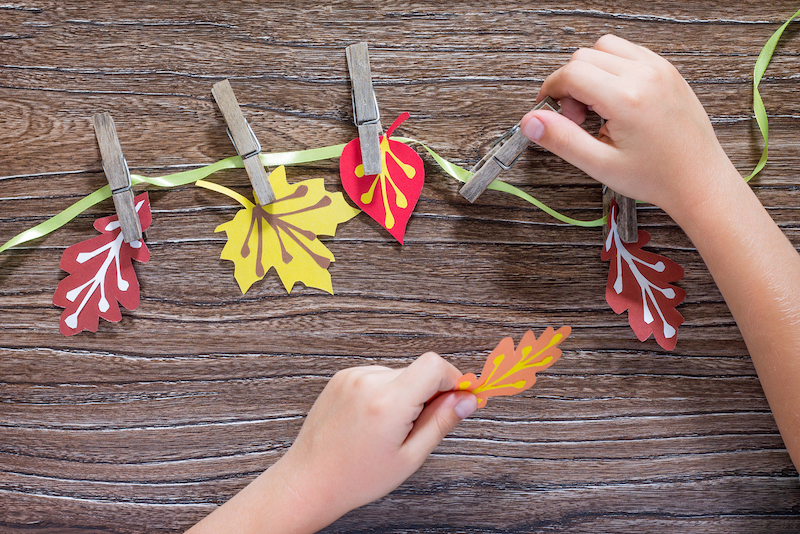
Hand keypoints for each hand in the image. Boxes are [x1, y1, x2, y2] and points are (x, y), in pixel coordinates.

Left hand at [187, 353, 477, 533]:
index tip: (459, 398)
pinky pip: (378, 376)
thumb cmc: (356, 477)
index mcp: (388, 402)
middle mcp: (369, 382)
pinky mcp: (342, 377)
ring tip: (390, 428)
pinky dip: (385, 392)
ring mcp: (352, 376)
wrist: (310, 480)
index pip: (435, 365)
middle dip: (430, 392)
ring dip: (406, 393)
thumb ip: (441, 422)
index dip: (454, 379)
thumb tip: (468, 399)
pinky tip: (373, 420)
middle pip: (419, 369)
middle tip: (420, 426)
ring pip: (399, 373)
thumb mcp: (409, 457)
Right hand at [520, 34, 738, 215]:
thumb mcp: (600, 165)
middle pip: (584, 56)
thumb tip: (531, 122)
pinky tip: (614, 100)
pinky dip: (612, 69)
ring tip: (596, 107)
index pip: (571, 73)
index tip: (548, 111)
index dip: (550, 91)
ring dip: (590, 72)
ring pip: (605, 47)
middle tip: (577, 118)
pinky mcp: (667, 71)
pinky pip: (628, 52)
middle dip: (569, 84)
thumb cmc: (658, 177)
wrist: (699, 181)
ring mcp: (659, 69)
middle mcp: (645, 75)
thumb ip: (561, 139)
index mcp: (628, 98)